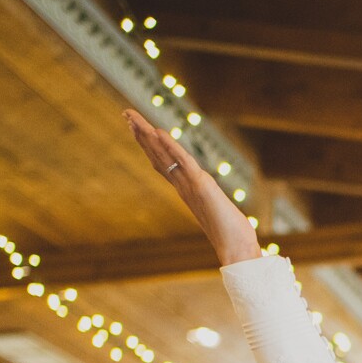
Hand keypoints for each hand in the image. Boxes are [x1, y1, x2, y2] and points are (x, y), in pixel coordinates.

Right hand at [123, 109, 260, 265]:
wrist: (236, 248)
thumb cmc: (230, 235)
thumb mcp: (215, 210)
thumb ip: (209, 203)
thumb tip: (208, 201)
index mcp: (185, 189)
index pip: (163, 162)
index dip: (149, 144)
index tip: (137, 127)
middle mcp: (183, 185)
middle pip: (157, 154)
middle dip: (142, 134)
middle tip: (126, 114)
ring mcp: (189, 185)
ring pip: (164, 155)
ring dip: (148, 135)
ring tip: (132, 118)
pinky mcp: (201, 185)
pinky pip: (183, 162)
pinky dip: (171, 147)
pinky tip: (159, 132)